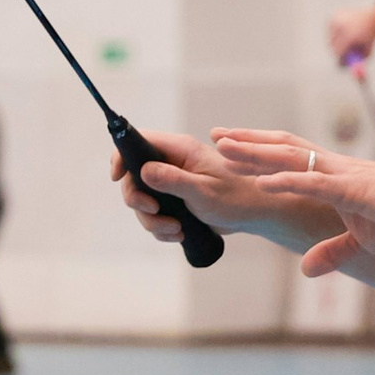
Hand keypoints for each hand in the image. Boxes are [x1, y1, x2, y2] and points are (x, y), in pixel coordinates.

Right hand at [109, 126, 309, 246]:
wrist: (257, 212)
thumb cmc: (237, 196)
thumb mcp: (203, 190)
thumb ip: (173, 180)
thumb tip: (144, 171)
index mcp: (179, 150)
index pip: (139, 141)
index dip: (122, 157)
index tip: (117, 178)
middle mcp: (173, 162)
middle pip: (134, 177)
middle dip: (139, 201)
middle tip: (156, 214)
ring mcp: (173, 181)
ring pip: (144, 200)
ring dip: (153, 221)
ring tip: (175, 230)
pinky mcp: (176, 199)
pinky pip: (156, 214)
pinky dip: (162, 228)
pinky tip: (179, 234)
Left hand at [214, 129, 374, 276]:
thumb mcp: (364, 241)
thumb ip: (333, 253)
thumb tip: (307, 271)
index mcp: (337, 177)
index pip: (293, 157)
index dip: (262, 151)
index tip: (234, 146)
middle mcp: (335, 169)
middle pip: (284, 148)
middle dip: (248, 142)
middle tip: (216, 134)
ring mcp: (344, 177)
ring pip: (292, 158)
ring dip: (257, 154)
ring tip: (225, 148)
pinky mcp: (356, 191)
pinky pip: (316, 184)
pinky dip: (288, 182)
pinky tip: (264, 181)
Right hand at [327, 4, 374, 64]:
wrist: (373, 17)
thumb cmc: (370, 37)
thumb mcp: (367, 52)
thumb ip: (358, 63)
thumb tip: (350, 73)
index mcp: (350, 35)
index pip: (339, 52)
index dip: (340, 60)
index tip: (342, 65)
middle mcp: (341, 26)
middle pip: (332, 46)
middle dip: (338, 52)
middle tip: (345, 53)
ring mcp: (337, 20)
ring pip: (330, 39)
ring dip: (337, 42)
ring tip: (349, 38)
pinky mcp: (334, 17)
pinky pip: (330, 31)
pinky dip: (336, 34)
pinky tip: (346, 30)